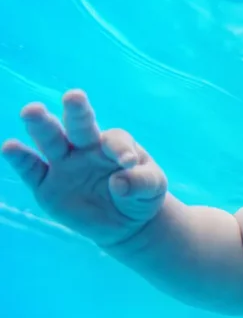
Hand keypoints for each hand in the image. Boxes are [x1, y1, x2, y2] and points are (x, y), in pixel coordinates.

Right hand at [2, 90, 167, 247]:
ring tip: (32, 111)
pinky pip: (32, 170)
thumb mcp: (152, 189)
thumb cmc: (141, 195)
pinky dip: (20, 159)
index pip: (115, 140)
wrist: (124, 221)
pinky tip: (10, 147)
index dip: (120, 149)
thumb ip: (141, 183)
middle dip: (77, 111)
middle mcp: (87, 147)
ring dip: (42, 125)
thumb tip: (119, 182)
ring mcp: (65, 164)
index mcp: (115, 143)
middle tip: (75, 96)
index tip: (128, 163)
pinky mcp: (46, 185)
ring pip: (52, 140)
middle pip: (80, 125)